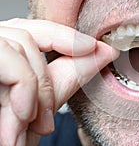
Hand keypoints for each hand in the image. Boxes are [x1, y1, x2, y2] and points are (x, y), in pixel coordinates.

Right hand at [0, 18, 118, 145]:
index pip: (30, 29)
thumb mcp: (38, 107)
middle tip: (46, 119)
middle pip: (25, 37)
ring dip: (34, 90)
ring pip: (19, 47)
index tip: (92, 47)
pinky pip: (7, 61)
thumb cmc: (6, 139)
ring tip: (28, 125)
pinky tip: (20, 117)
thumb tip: (105, 51)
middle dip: (45, 79)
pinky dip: (23, 87)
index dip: (62, 34)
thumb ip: (68, 75)